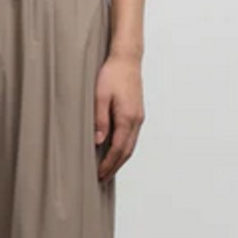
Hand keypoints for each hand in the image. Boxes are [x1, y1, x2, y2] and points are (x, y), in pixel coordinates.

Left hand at [93, 52, 143, 180]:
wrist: (127, 59)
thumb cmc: (112, 74)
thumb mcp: (100, 96)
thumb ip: (100, 120)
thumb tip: (99, 142)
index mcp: (127, 118)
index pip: (118, 149)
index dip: (109, 164)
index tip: (99, 174)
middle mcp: (136, 120)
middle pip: (127, 152)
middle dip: (115, 167)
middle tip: (103, 178)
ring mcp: (138, 117)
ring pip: (131, 145)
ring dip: (120, 159)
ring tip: (108, 169)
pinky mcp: (137, 113)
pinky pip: (132, 137)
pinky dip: (124, 148)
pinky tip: (116, 150)